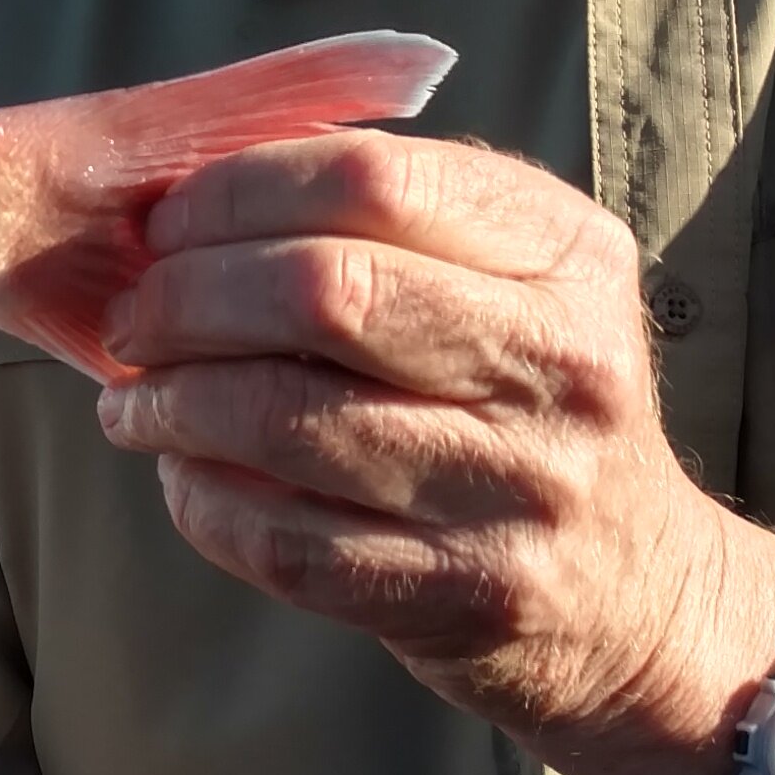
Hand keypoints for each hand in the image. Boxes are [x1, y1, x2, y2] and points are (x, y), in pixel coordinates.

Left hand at [100, 134, 774, 774]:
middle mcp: (561, 362)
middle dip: (190, 299)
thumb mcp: (523, 286)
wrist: (640, 596)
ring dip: (173, 405)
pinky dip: (206, 505)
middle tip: (135, 322)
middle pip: (324, 292)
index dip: (237, 193)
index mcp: (568, 254)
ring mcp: (519, 486)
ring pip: (289, 419)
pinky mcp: (467, 593)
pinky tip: (182, 481)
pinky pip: (290, 542)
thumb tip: (191, 201)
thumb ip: (395, 224)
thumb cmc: (538, 412)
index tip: (168, 225)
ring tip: (134, 404)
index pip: (372, 178)